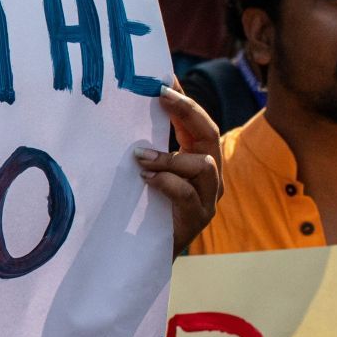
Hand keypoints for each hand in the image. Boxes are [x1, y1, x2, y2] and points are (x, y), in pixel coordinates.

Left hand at [139, 83, 222, 252]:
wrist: (139, 256)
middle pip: (210, 135)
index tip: (163, 80)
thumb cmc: (139, 209)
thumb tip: (126, 108)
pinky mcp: (197, 219)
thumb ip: (145, 149)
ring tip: (141, 156)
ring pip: (205, 164)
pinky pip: (189, 194)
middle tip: (161, 98)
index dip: (184, 100)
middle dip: (188, 112)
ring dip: (171, 156)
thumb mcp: (144, 171)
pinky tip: (146, 179)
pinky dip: (167, 182)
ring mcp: (207, 199)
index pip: (198, 123)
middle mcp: (209, 177)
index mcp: (197, 159)